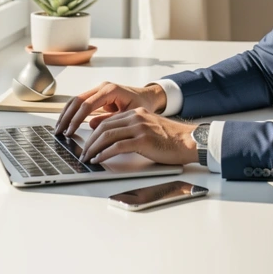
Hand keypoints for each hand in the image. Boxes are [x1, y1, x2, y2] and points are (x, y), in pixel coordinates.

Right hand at [55, 81, 167, 137]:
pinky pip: (80, 102)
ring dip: (65, 114)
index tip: (70, 132)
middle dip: (66, 116)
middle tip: (59, 131)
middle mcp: (102, 87)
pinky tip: (65, 122)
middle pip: (77, 100)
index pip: (87, 105)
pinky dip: (71, 112)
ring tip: (59, 128)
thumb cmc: (142, 105)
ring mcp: (98, 89)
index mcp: (110, 90)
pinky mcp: (96, 95)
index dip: (76, 119)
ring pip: (76, 100)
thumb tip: (91, 126)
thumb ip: (112, 120)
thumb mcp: (129, 115)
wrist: (147, 96)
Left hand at [79, 108, 197, 165]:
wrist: (189, 141)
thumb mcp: (148, 129)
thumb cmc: (171, 139)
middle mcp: (136, 117)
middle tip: (82, 153)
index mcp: (136, 113)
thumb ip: (130, 129)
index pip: (108, 121)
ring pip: (108, 135)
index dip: (93, 133)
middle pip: (104, 127)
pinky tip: (99, 159)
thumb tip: (109, 137)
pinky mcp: (143, 140)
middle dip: (90, 141)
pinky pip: (118, 146)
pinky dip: (105, 153)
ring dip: (94, 148)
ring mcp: (140, 127)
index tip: (86, 144)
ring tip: (87, 158)